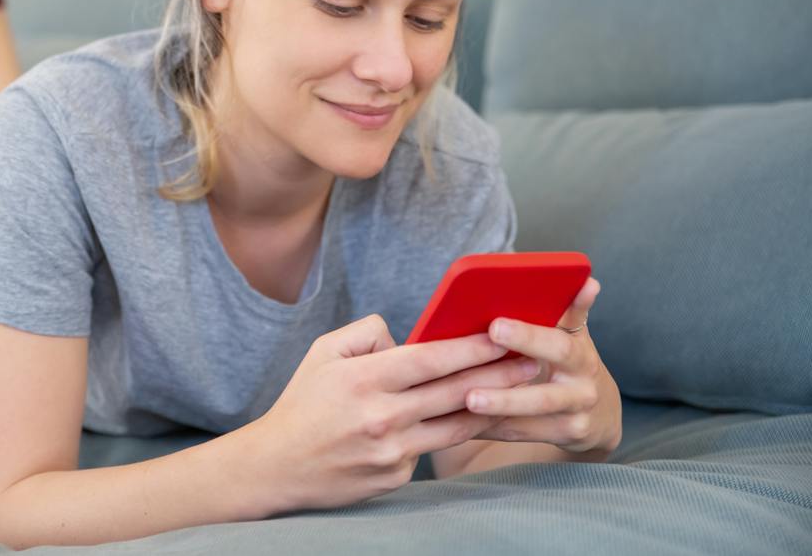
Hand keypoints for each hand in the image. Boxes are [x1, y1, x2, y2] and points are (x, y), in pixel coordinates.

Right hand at [246, 313, 539, 513]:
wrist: (276, 466)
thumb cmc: (302, 403)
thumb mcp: (323, 352)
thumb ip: (367, 333)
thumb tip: (408, 339)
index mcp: (363, 379)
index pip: (431, 358)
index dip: (471, 346)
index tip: (502, 335)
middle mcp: (382, 417)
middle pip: (455, 392)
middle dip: (500, 375)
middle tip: (535, 362)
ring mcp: (392, 452)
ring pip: (456, 425)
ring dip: (493, 406)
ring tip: (523, 391)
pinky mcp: (395, 477)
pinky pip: (431, 449)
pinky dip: (450, 432)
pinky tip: (474, 420)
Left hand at [464, 277, 621, 453]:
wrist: (599, 415)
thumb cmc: (573, 363)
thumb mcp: (576, 336)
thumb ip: (573, 310)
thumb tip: (588, 280)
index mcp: (580, 354)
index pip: (557, 343)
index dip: (528, 336)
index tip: (494, 326)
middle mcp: (582, 387)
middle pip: (545, 388)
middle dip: (507, 386)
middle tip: (471, 382)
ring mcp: (574, 417)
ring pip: (531, 415)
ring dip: (500, 406)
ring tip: (468, 400)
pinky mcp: (562, 438)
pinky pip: (521, 432)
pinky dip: (491, 426)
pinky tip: (461, 419)